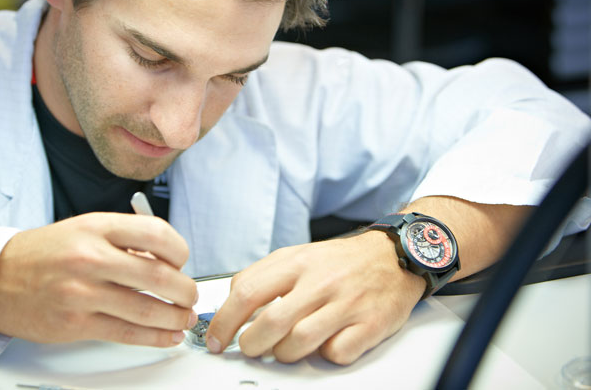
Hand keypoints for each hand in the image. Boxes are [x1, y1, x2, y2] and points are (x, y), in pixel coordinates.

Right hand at [0, 212, 197, 346]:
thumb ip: (123, 241)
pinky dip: (155, 337)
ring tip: (183, 317)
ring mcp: (82, 293)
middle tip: (190, 295)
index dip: (179, 249)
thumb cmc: (43, 253)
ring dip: (175, 317)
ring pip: (147, 309)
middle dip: (185, 290)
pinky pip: (126, 333)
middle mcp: (90, 257)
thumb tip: (165, 261)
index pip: (156, 233)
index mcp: (96, 227)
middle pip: (158, 275)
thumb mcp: (83, 229)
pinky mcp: (75, 324)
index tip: (182, 260)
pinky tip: (167, 336)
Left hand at [206, 231, 424, 363]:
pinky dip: (324, 355)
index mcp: (296, 262)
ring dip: (283, 353)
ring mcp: (346, 304)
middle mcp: (320, 281)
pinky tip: (324, 344)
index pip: (247, 292)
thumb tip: (231, 304)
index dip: (225, 321)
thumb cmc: (340, 261)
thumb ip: (264, 276)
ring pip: (299, 342)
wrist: (394, 256)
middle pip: (270, 323)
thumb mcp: (298, 255)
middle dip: (251, 344)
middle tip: (249, 349)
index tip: (217, 337)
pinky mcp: (370, 325)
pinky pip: (336, 353)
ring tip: (283, 349)